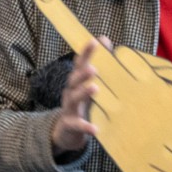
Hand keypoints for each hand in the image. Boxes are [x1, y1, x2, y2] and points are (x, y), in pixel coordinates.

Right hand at [50, 39, 108, 153]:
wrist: (66, 132)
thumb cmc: (82, 104)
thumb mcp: (88, 84)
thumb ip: (98, 64)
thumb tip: (105, 39)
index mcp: (77, 82)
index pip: (80, 64)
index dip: (86, 53)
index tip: (95, 41)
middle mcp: (71, 92)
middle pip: (74, 80)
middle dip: (82, 73)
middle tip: (93, 69)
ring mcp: (69, 109)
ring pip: (73, 99)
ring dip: (83, 93)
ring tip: (95, 88)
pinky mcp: (70, 126)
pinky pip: (78, 126)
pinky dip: (86, 127)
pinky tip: (95, 129)